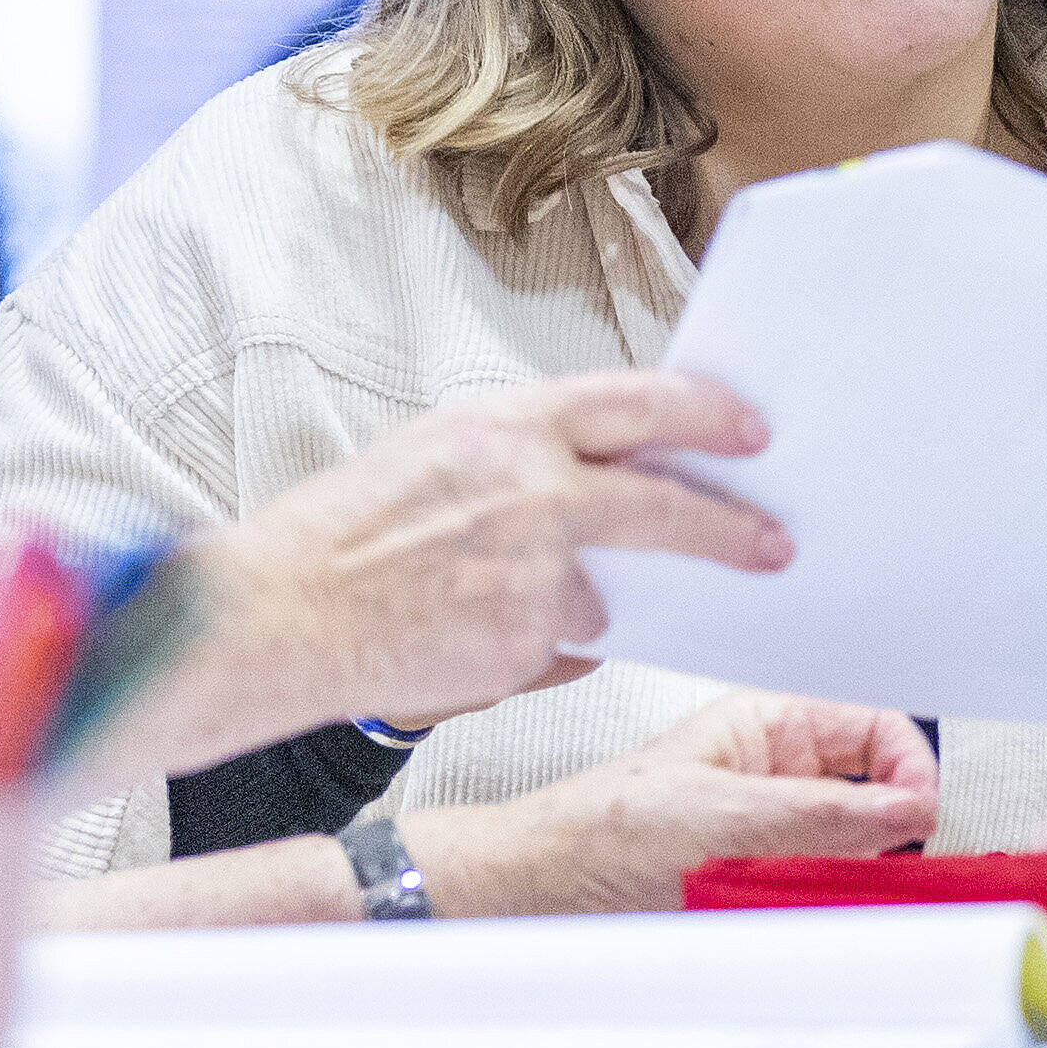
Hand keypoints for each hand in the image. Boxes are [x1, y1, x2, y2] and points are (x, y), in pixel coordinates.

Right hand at [120, 375, 789, 780]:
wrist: (275, 616)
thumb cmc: (339, 537)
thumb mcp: (434, 456)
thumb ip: (522, 462)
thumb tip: (601, 481)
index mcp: (506, 426)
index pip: (638, 401)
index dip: (705, 412)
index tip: (750, 429)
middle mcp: (533, 490)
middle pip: (665, 502)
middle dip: (729, 525)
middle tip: (772, 541)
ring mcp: (535, 570)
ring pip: (601, 589)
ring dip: (570, 600)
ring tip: (480, 600)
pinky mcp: (528, 640)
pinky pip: (560, 646)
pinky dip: (529, 646)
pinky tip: (458, 638)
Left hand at [411, 692, 939, 915]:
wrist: (533, 897)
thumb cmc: (597, 830)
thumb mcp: (717, 813)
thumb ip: (817, 814)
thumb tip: (906, 811)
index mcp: (769, 727)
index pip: (877, 727)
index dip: (907, 767)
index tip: (918, 814)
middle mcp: (779, 775)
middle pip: (878, 790)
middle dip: (892, 825)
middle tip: (894, 860)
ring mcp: (774, 834)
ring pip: (857, 848)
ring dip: (859, 873)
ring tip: (846, 891)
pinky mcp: (764, 886)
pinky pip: (825, 893)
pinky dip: (832, 907)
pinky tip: (817, 916)